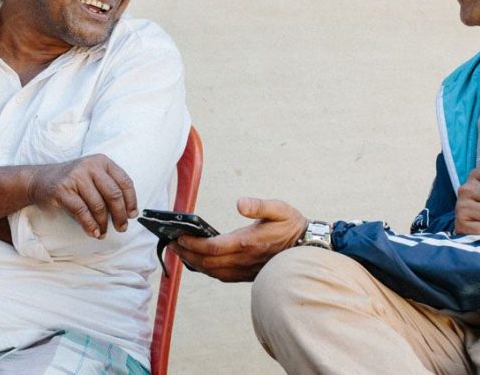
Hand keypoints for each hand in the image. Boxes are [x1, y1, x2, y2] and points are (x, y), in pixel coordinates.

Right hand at [26, 154, 135, 238]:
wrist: (39, 180)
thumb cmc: (71, 182)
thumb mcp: (92, 177)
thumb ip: (108, 188)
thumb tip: (127, 212)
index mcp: (102, 162)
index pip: (125, 182)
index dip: (131, 201)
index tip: (132, 215)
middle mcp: (90, 166)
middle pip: (114, 194)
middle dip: (120, 215)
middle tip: (122, 227)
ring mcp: (76, 177)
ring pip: (98, 205)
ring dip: (103, 224)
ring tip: (103, 233)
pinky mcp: (63, 190)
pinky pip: (82, 211)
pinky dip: (89, 224)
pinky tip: (93, 232)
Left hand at [171, 197, 306, 281]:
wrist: (308, 250)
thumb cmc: (292, 226)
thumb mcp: (279, 209)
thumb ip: (259, 205)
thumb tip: (240, 203)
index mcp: (247, 243)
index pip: (212, 247)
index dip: (192, 243)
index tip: (178, 236)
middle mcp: (243, 260)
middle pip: (206, 262)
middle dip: (186, 254)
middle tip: (171, 244)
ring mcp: (244, 270)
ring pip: (211, 271)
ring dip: (193, 263)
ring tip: (180, 252)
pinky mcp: (246, 275)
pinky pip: (220, 276)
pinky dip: (206, 269)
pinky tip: (200, 262)